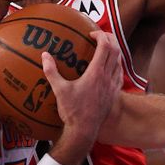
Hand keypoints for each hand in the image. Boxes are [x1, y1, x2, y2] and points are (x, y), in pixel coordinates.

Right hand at [42, 30, 122, 146]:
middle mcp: (108, 77)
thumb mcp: (59, 90)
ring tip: (105, 48)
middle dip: (110, 38)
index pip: (105, 47)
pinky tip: (108, 67)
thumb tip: (44, 55)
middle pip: (116, 50)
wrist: (84, 131)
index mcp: (96, 73)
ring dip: (114, 51)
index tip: (91, 33)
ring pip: (120, 62)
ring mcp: (113, 86)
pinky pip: (119, 74)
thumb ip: (51, 71)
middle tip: (100, 35)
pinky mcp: (114, 94)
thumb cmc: (72, 111)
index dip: (101, 36)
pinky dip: (116, 65)